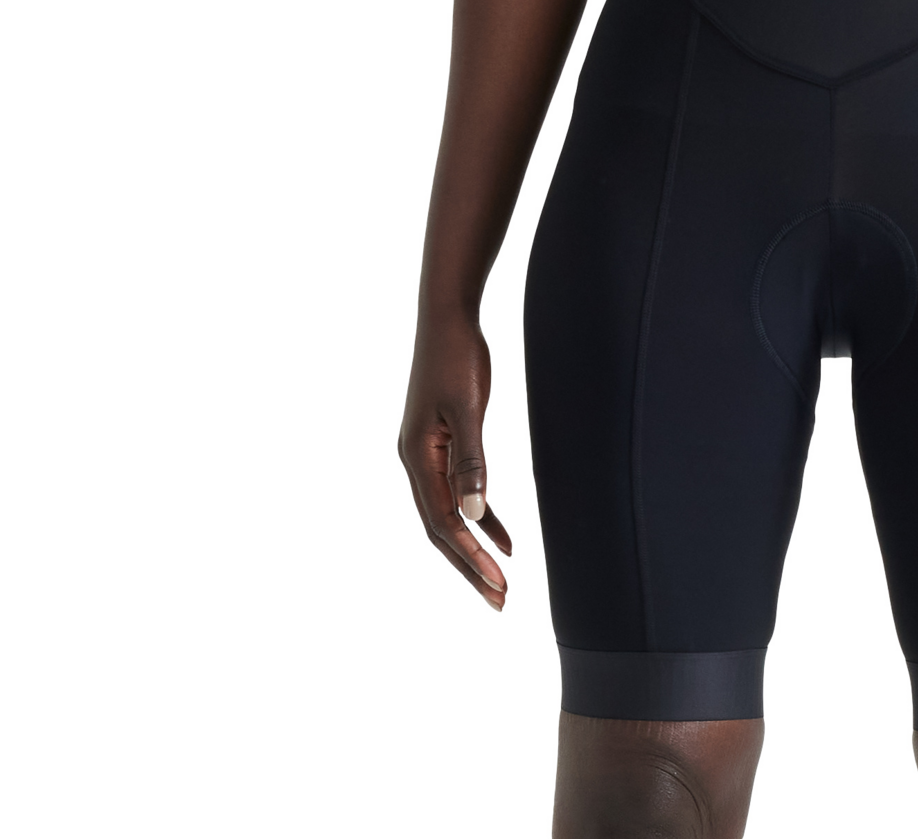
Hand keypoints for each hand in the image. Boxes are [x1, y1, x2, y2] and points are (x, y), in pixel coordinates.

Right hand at [398, 315, 511, 610]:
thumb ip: (471, 461)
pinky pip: (459, 492)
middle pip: (441, 529)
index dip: (470, 557)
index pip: (444, 523)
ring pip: (448, 515)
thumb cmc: (457, 357)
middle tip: (499, 600)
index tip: (498, 583)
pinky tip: (501, 534)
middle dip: (468, 567)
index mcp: (417, 458)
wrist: (447, 317)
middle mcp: (415, 463)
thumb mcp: (468, 408)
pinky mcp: (442, 444)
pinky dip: (480, 515)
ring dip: (473, 548)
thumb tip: (473, 515)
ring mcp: (426, 455)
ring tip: (500, 581)